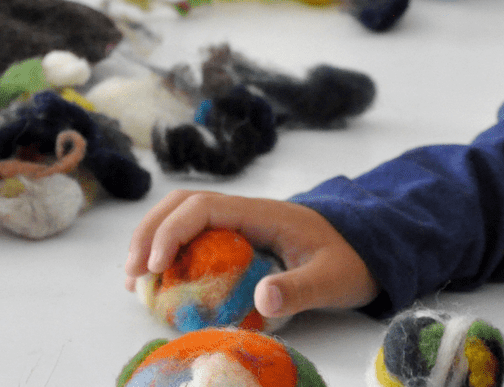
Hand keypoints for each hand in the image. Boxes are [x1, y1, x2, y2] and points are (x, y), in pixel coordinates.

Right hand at [124, 190, 378, 317]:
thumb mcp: (332, 280)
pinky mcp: (239, 237)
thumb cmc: (351, 260)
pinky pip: (195, 235)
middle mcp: (245, 210)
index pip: (202, 208)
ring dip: (153, 239)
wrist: (371, 246)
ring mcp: (240, 222)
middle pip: (181, 204)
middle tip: (132, 273)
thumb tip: (262, 299)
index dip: (171, 232)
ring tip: (135, 278)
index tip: (154, 266)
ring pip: (182, 215)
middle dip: (149, 233)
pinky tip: (159, 279)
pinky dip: (170, 251)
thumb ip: (299, 289)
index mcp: (262, 212)